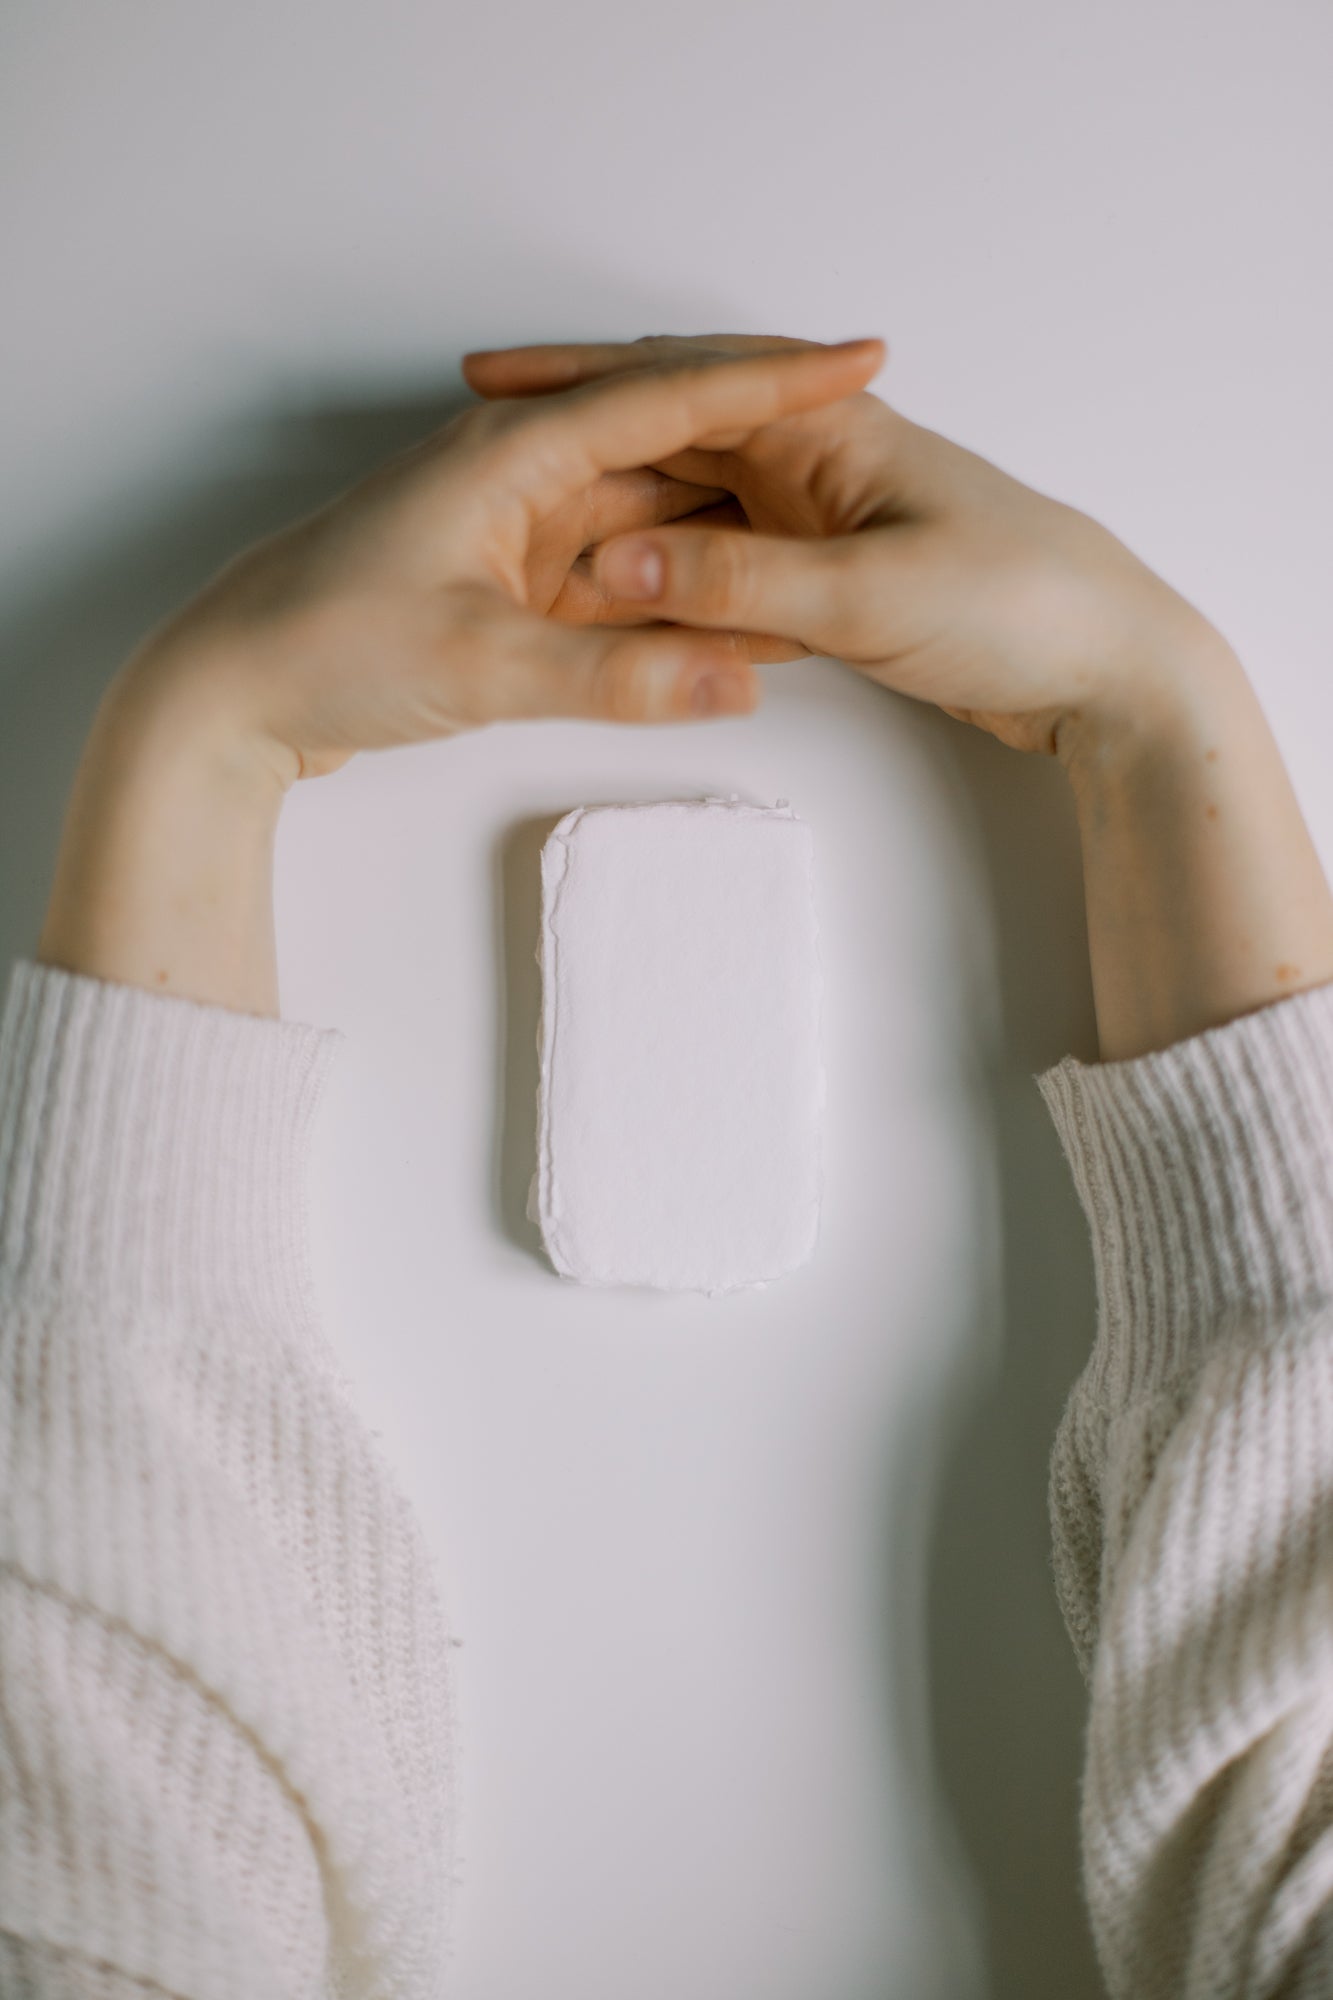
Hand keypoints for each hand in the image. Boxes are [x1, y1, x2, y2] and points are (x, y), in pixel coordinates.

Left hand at [122, 339, 885, 785]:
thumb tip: (738, 680)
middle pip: (673, 455)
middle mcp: (522, 476)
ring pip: (651, 528)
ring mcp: (517, 533)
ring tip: (819, 563)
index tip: (858, 360)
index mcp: (516, 451)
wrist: (229, 697)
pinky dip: (672, 609)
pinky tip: (731, 631)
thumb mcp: (483, 664)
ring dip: (724, 549)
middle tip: (865, 465)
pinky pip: (618, 587)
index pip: (673, 398)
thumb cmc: (324, 643)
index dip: (775, 381)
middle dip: (768, 464)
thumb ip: (618, 677)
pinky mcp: (507, 590)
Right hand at [461, 332, 1223, 757]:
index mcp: (822, 433)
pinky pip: (726, 574)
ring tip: (525, 550)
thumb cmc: (1018, 601)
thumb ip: (738, 580)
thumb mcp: (866, 596)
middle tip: (483, 461)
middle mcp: (813, 465)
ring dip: (618, 527)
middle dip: (579, 451)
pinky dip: (671, 588)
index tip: (491, 385)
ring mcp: (820, 525)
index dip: (577, 381)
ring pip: (691, 513)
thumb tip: (619, 562)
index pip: (677, 384)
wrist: (1107, 667)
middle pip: (670, 442)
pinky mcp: (831, 584)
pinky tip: (620, 615)